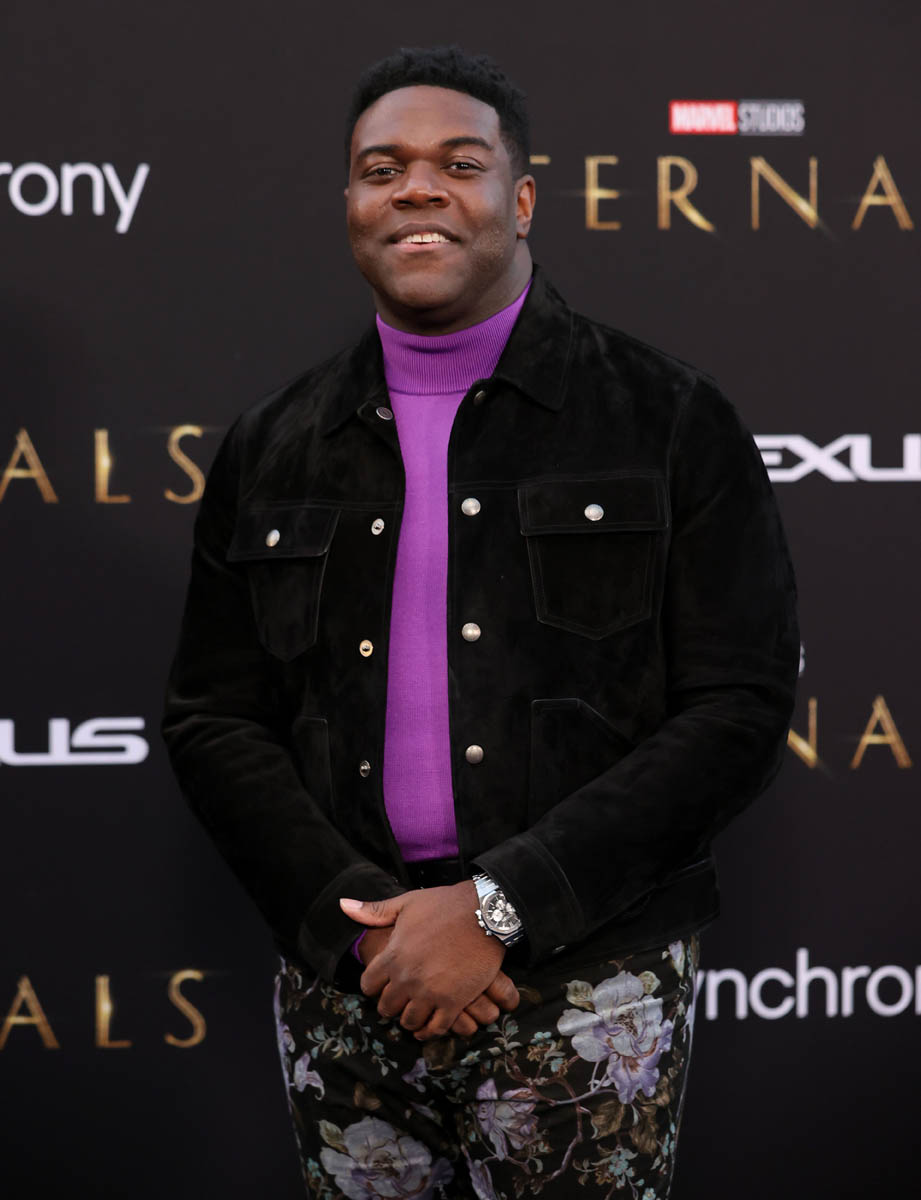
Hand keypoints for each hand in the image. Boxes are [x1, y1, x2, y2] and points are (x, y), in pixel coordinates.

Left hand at [340, 883, 518, 1039]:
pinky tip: (429, 1026)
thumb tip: (342, 906)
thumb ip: (375, 911)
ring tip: (415, 1012)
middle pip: (387, 1007)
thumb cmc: (445, 905)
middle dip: (391, 1004)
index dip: (374, 986)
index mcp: (393, 956)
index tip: (383, 984)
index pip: (369, 986)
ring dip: (410, 1018)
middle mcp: (407, 978)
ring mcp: (430, 993)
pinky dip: (430, 1030)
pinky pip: (436, 1028)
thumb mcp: (407, 903)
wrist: (485, 913)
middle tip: (400, 1000)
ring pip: (409, 1021)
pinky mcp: (454, 1002)